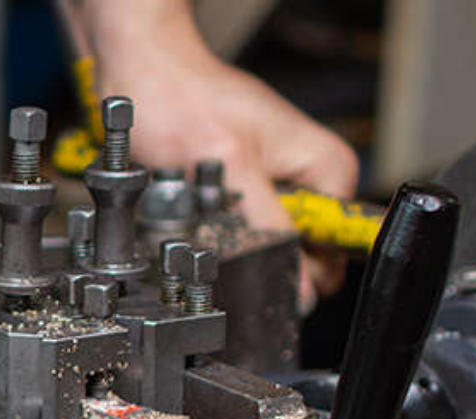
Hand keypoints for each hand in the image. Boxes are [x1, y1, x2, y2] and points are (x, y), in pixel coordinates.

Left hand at [85, 0, 358, 311]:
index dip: (297, 271)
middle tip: (219, 220)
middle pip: (298, 256)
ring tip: (200, 204)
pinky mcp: (243, 194)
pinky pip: (236, 234)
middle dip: (257, 254)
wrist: (143, 72)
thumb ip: (270, 230)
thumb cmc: (183, 99)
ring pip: (262, 249)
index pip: (332, 251)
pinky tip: (191, 205)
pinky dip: (211, 230)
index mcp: (327, 171)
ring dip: (227, 242)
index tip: (255, 261)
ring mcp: (275, 189)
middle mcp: (307, 181)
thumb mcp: (233, 169)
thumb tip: (301, 289)